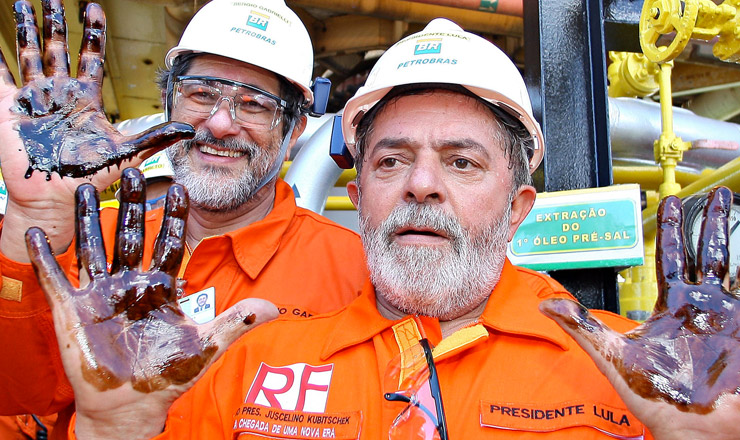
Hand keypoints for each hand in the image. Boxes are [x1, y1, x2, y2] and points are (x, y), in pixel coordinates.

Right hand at [0, 0, 193, 260]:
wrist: (56, 196)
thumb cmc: (89, 176)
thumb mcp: (126, 152)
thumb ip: (156, 137)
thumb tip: (190, 129)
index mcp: (85, 99)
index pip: (90, 56)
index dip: (91, 32)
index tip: (92, 6)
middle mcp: (60, 93)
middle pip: (58, 47)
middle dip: (57, 22)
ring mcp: (34, 98)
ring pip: (30, 53)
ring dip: (27, 28)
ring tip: (25, 2)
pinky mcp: (10, 108)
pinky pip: (0, 76)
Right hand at [26, 168, 277, 439]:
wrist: (133, 405)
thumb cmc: (167, 376)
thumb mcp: (206, 345)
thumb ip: (237, 322)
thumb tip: (275, 307)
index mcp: (160, 288)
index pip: (169, 244)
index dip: (174, 218)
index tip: (181, 188)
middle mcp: (130, 284)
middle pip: (129, 235)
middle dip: (131, 204)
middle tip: (133, 170)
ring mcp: (101, 295)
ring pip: (93, 246)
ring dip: (88, 218)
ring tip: (84, 186)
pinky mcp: (73, 310)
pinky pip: (56, 279)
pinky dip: (44, 258)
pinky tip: (37, 234)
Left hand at [540, 186, 739, 439]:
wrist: (694, 430)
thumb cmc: (658, 399)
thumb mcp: (614, 356)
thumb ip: (582, 328)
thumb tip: (545, 305)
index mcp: (673, 306)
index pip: (672, 257)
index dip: (672, 228)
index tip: (670, 202)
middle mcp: (702, 304)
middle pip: (708, 251)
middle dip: (711, 221)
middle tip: (716, 192)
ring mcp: (728, 315)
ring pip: (732, 262)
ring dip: (733, 234)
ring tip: (733, 201)